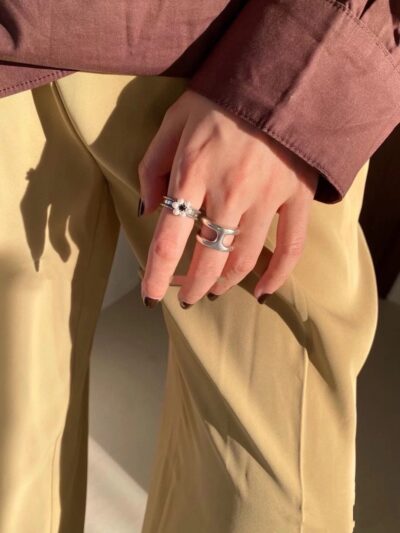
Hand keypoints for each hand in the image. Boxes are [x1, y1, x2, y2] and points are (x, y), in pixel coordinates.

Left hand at [138, 88, 318, 307]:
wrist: (278, 75)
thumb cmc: (219, 98)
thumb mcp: (173, 121)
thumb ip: (152, 167)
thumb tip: (147, 211)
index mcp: (193, 172)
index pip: (169, 240)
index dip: (157, 276)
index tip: (150, 297)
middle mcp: (230, 191)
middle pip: (209, 259)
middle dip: (194, 287)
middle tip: (186, 296)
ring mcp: (267, 196)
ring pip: (245, 259)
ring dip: (225, 283)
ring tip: (214, 290)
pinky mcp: (297, 196)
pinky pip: (291, 247)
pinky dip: (278, 275)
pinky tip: (264, 291)